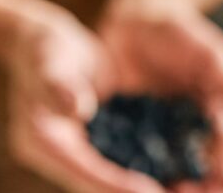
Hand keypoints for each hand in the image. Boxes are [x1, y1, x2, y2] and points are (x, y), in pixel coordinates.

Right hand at [7, 12, 165, 192]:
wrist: (49, 44)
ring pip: (112, 174)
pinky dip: (145, 164)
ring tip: (179, 188)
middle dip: (133, 191)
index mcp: (43, 141)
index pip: (83, 170)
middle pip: (98, 182)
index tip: (147, 190)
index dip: (114, 182)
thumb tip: (77, 109)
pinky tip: (176, 169)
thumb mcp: (50, 63)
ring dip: (141, 185)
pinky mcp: (97, 140)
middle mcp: (61, 153)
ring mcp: (78, 150)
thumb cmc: (45, 50)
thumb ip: (60, 87)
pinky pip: (121, 158)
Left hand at [98, 7, 222, 191]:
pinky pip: (138, 160)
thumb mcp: (210, 57)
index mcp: (220, 113)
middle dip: (206, 186)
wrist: (135, 20)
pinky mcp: (132, 134)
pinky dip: (139, 175)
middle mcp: (194, 129)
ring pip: (175, 171)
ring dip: (174, 187)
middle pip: (206, 170)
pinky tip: (133, 184)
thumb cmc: (179, 33)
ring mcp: (164, 134)